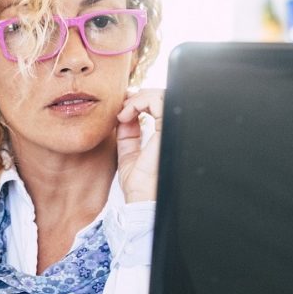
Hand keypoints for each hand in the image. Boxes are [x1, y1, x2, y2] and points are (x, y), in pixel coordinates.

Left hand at [116, 88, 163, 202]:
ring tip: (122, 112)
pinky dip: (138, 102)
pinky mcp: (167, 128)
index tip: (122, 111)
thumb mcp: (128, 152)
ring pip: (160, 95)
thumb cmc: (138, 183)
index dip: (139, 102)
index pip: (157, 107)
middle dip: (138, 98)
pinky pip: (157, 101)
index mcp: (165, 136)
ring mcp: (171, 128)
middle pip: (160, 98)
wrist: (142, 198)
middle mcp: (171, 130)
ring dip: (137, 98)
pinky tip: (125, 115)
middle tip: (121, 108)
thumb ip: (128, 133)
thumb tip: (123, 114)